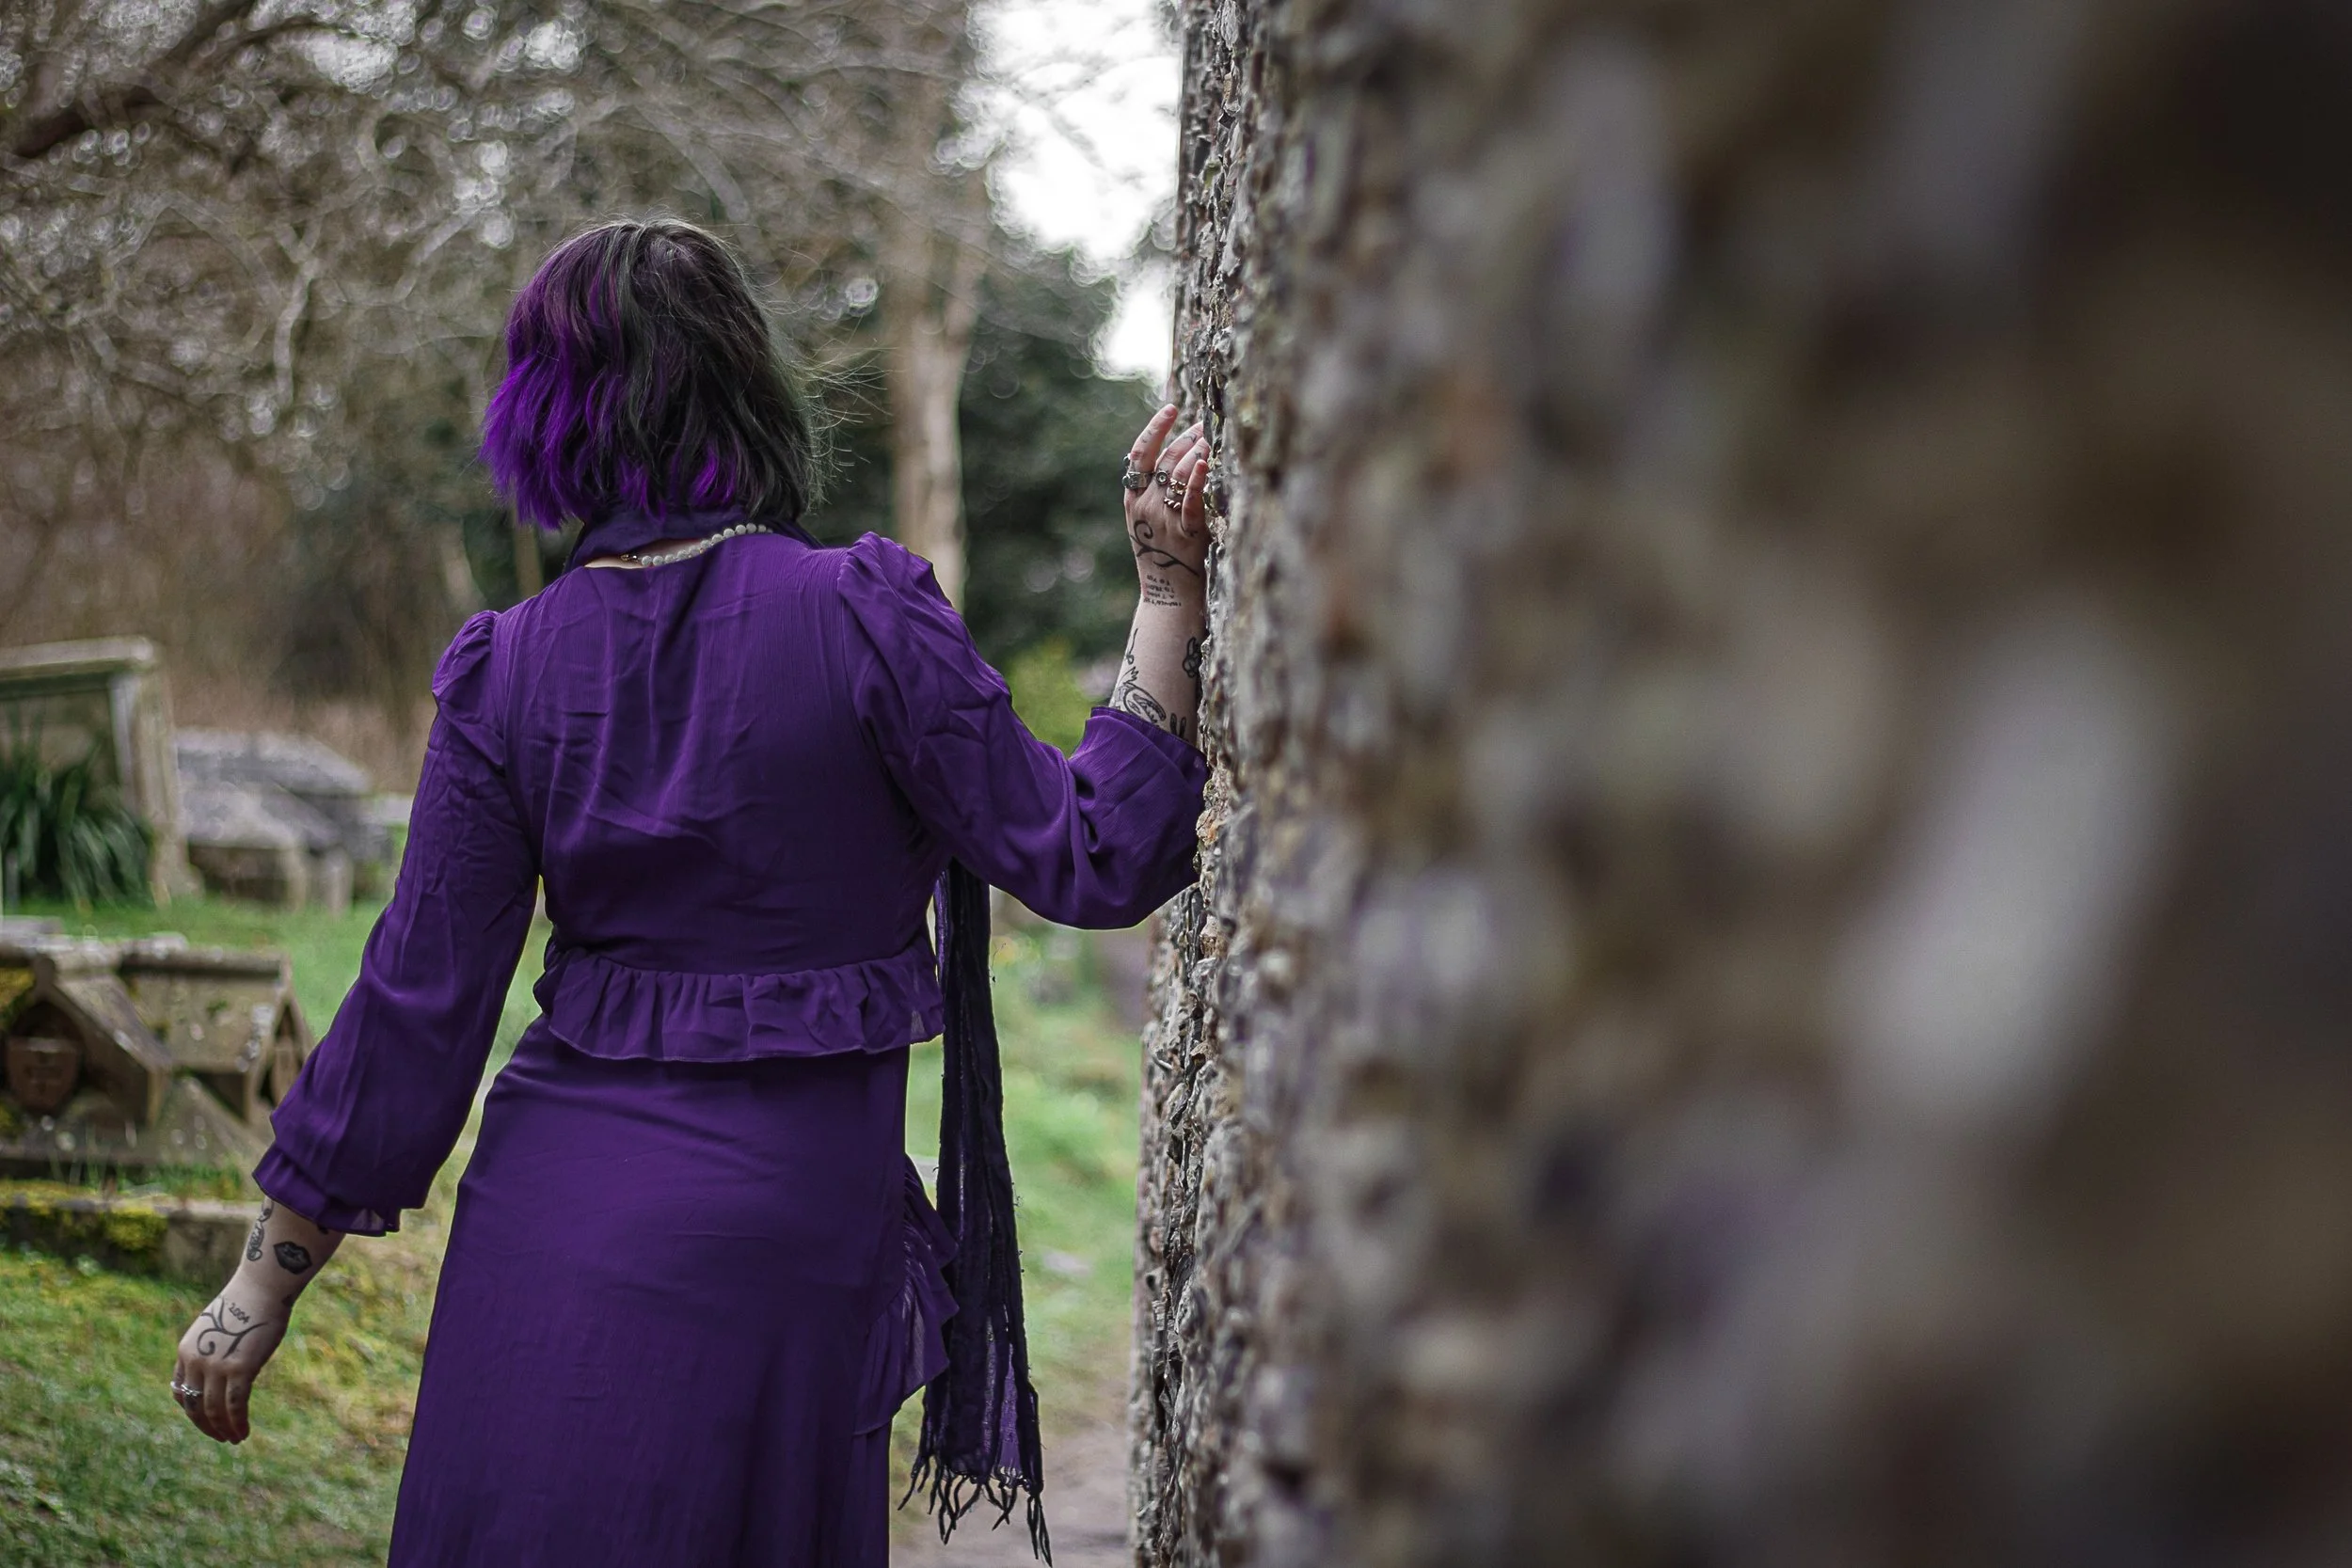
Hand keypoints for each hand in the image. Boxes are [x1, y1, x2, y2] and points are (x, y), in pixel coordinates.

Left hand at [173, 1272, 290, 1443]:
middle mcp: (196, 1361)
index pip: (180, 1392)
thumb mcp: (218, 1327)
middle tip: (221, 1438)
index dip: (192, 1411)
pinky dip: (238, 1423)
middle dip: (206, 1427)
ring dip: (224, 1429)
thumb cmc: (247, 1303)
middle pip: (195, 1406)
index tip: (207, 1420)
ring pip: (214, 1410)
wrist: (262, 1286)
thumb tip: (223, 1365)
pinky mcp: (240, 1368)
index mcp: (187, 1350)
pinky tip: (245, 1432)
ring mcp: (217, 1366)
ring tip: (235, 1439)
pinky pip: (235, 1405)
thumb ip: (213, 1349)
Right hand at [1122, 404, 1210, 596]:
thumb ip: (1155, 493)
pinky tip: (1205, 464)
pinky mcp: (1186, 535)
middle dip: (1186, 438)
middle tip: (1205, 426)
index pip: (1139, 454)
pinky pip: (1191, 502)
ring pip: (1178, 474)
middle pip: (1165, 460)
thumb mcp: (1149, 522)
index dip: (1155, 428)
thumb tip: (1176, 457)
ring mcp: (1164, 521)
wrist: (1168, 598)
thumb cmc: (1164, 557)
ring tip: (1212, 443)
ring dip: (1197, 453)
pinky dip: (1198, 480)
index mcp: (1133, 500)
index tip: (1171, 409)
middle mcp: (1145, 507)